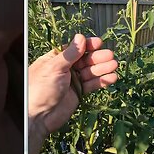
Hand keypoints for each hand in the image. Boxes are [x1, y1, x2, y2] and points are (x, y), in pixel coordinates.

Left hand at [27, 34, 117, 153]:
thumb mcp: (54, 68)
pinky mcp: (78, 93)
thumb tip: (81, 37)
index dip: (87, 45)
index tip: (99, 42)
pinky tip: (112, 78)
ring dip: (102, 68)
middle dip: (97, 57)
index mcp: (55, 59)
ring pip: (90, 72)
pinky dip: (101, 81)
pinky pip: (91, 85)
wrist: (38, 117)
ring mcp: (72, 81)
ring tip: (114, 65)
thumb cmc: (40, 89)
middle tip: (110, 55)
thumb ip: (70, 54)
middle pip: (84, 60)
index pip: (74, 49)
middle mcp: (64, 68)